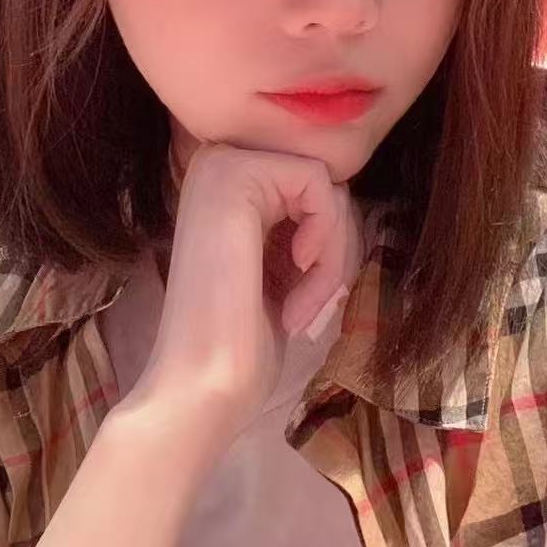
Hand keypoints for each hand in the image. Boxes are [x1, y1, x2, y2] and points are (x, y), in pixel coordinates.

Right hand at [131, 141, 364, 440]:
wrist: (203, 383)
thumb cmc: (240, 343)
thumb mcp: (280, 268)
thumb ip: (300, 225)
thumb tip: (343, 197)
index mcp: (222, 187)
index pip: (310, 189)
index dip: (326, 243)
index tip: (305, 296)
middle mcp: (215, 164)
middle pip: (321, 185)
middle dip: (333, 248)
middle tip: (308, 304)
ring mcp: (220, 167)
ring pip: (326, 186)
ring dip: (332, 253)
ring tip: (301, 304)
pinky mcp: (235, 177)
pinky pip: (321, 186)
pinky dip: (328, 241)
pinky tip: (298, 277)